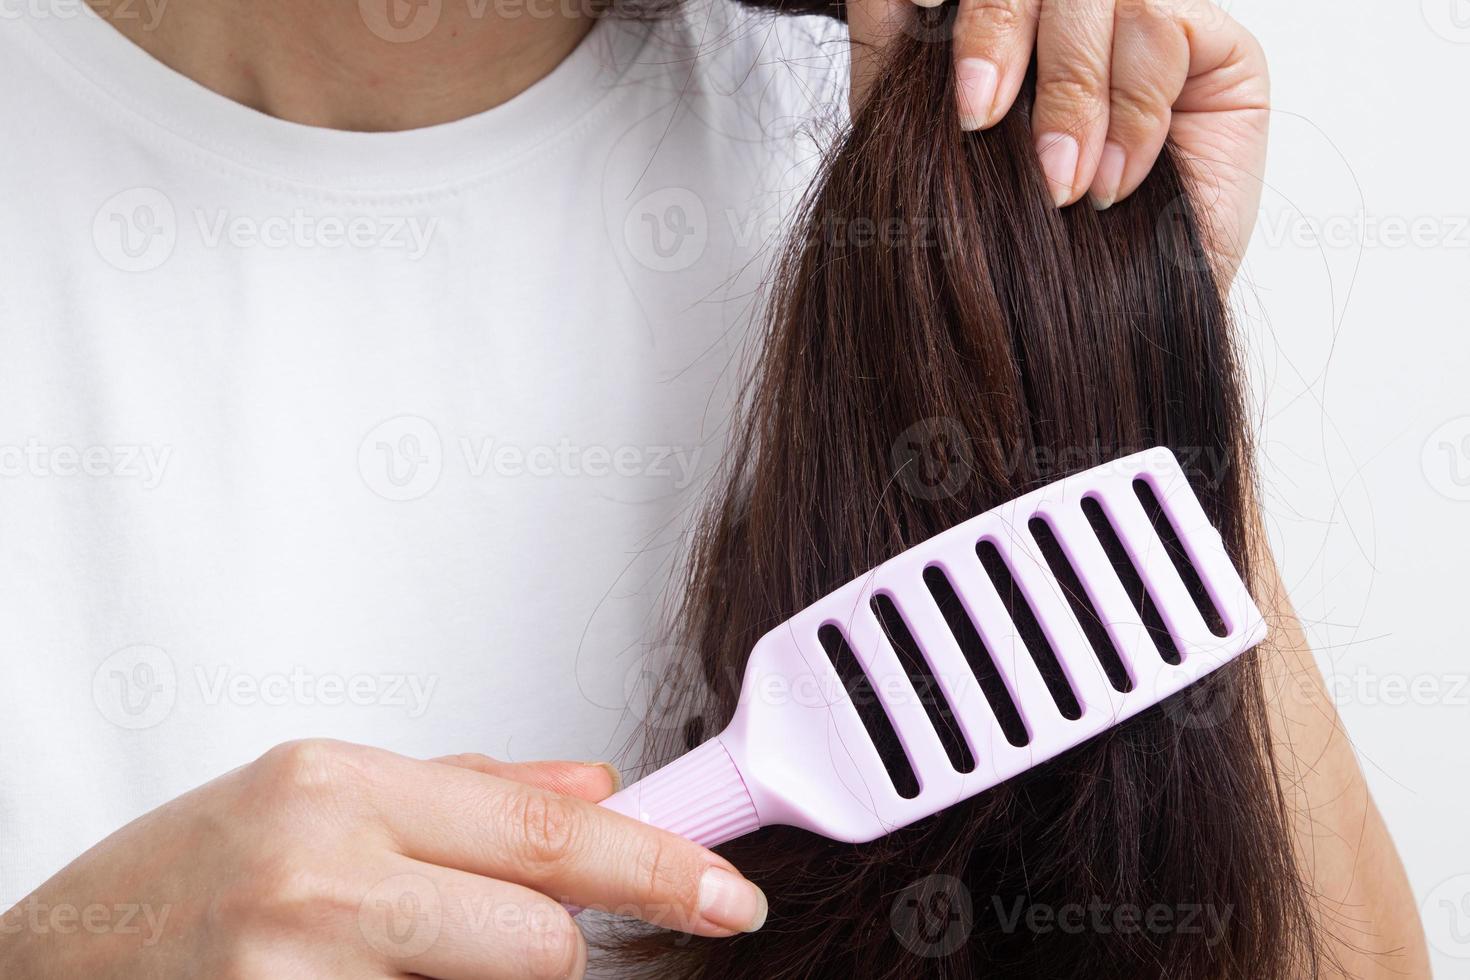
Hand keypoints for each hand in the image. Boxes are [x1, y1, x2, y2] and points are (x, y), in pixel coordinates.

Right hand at [0, 740, 766, 978]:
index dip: (659, 871)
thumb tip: (596, 788)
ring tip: (387, 963)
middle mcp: (321, 879)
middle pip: (543, 944)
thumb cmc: (170, 885)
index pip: (547, 834)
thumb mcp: (311, 799)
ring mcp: (297, 979)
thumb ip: (465, 792)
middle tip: (477, 945)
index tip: (726, 897)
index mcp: (337, 789)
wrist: (38, 976)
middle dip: (547, 956)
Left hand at [849, 0, 1269, 276]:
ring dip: (1072, 95)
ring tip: (1059, 184)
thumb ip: (896, 42)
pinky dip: (1132, 112)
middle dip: (997, 34)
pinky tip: (1114, 182)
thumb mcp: (919, 133)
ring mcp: (1148, 19)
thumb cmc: (1001, 246)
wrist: (1079, 334)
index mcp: (1006, 12)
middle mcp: (1075, 7)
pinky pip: (1166, 28)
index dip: (967, 4)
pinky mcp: (1217, 46)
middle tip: (978, 118)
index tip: (931, 30)